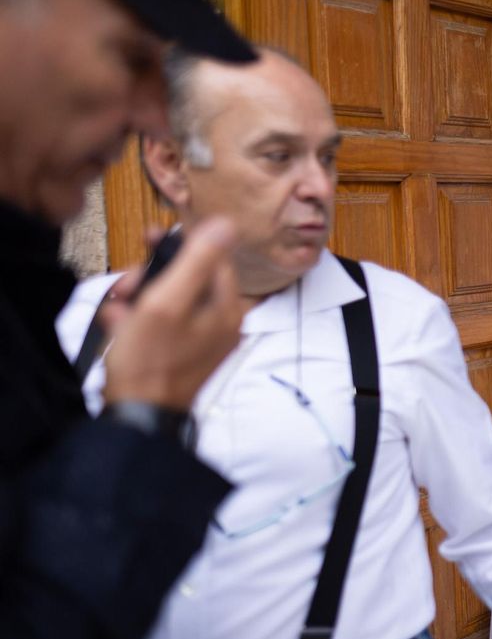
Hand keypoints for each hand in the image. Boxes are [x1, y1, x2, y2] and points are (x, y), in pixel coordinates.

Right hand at [101, 218, 242, 410]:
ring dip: (138, 299)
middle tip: (126, 286)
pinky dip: (136, 320)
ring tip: (117, 311)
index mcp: (227, 309)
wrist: (136, 414)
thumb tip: (227, 224)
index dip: (182, 245)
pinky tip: (117, 327)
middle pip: (188, 279)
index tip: (150, 238)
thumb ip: (197, 261)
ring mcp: (201, 341)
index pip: (214, 259)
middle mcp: (220, 324)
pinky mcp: (179, 354)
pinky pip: (159, 323)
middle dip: (152, 277)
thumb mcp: (168, 301)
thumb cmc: (150, 360)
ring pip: (169, 300)